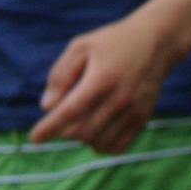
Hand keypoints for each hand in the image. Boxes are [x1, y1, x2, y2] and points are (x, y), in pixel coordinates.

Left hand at [30, 10, 173, 153]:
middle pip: (82, 132)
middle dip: (66, 130)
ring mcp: (132, 111)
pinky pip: (117, 146)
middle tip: (65, 116)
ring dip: (83, 138)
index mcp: (101, 78)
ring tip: (82, 121)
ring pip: (98, 142)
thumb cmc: (112, 43)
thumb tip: (47, 107)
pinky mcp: (142, 119)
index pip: (70, 111)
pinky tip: (96, 132)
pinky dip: (101, 145)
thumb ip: (60, 75)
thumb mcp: (81, 47)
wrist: (156, 42)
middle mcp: (119, 99)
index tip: (34, 139)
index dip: (49, 127)